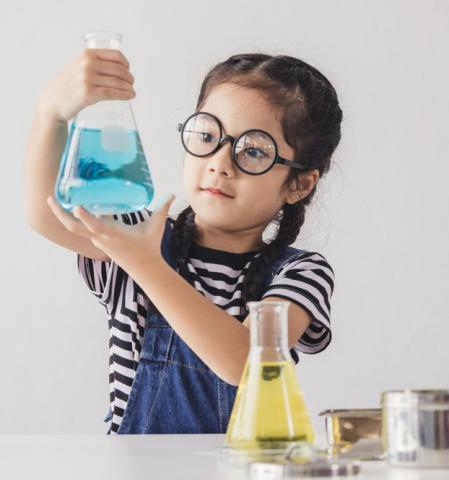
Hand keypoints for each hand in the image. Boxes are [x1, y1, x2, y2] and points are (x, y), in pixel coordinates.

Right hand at [38, 48, 134, 122]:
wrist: (53, 101)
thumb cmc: (68, 86)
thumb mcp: (79, 66)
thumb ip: (94, 64)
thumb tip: (118, 69)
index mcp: (87, 54)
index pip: (115, 55)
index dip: (126, 64)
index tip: (128, 71)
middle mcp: (87, 64)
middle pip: (119, 70)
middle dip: (129, 78)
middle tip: (131, 84)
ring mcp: (87, 78)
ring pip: (117, 82)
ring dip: (128, 88)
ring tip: (132, 92)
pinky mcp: (88, 93)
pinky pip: (112, 93)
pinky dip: (123, 95)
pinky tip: (129, 96)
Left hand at [46, 194, 175, 274]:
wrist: (144, 267)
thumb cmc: (149, 246)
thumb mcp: (157, 226)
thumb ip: (163, 209)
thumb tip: (173, 194)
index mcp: (114, 233)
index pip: (95, 226)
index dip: (85, 216)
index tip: (75, 206)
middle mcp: (102, 237)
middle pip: (75, 228)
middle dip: (61, 214)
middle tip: (50, 199)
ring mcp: (98, 240)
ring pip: (76, 229)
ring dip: (64, 216)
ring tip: (54, 200)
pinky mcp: (98, 240)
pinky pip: (83, 229)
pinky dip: (76, 219)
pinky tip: (72, 207)